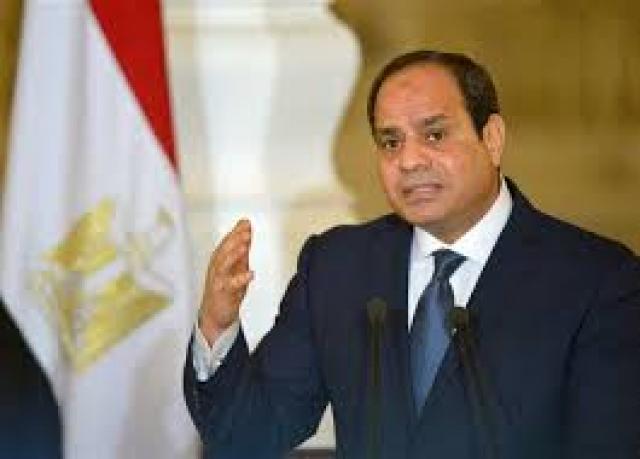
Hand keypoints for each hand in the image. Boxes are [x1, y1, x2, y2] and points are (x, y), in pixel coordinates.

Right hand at [198, 219, 253, 344]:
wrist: (215, 314)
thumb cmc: (226, 288)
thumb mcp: (236, 266)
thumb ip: (242, 248)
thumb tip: (247, 230)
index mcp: (220, 259)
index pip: (227, 242)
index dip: (236, 232)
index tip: (245, 222)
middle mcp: (217, 268)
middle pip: (223, 250)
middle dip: (234, 240)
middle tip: (245, 231)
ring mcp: (218, 280)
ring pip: (223, 265)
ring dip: (233, 255)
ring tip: (244, 247)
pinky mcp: (222, 293)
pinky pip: (230, 285)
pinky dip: (240, 279)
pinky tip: (250, 274)